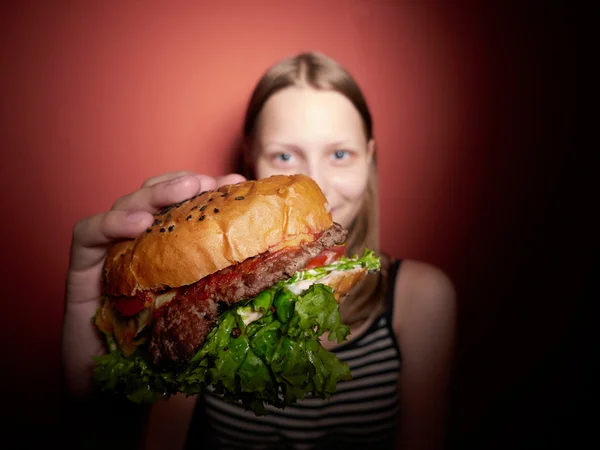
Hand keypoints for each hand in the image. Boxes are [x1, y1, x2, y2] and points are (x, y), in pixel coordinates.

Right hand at [61, 171, 245, 398]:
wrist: (115, 402)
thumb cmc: (164, 361)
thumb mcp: (205, 322)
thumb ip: (229, 297)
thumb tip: (278, 278)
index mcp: (169, 256)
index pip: (186, 211)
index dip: (209, 193)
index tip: (237, 185)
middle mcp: (139, 250)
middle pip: (156, 200)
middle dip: (182, 184)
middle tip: (209, 181)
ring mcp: (109, 258)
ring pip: (126, 208)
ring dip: (154, 194)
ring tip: (184, 190)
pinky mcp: (81, 274)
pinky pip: (87, 236)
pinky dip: (110, 224)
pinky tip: (136, 225)